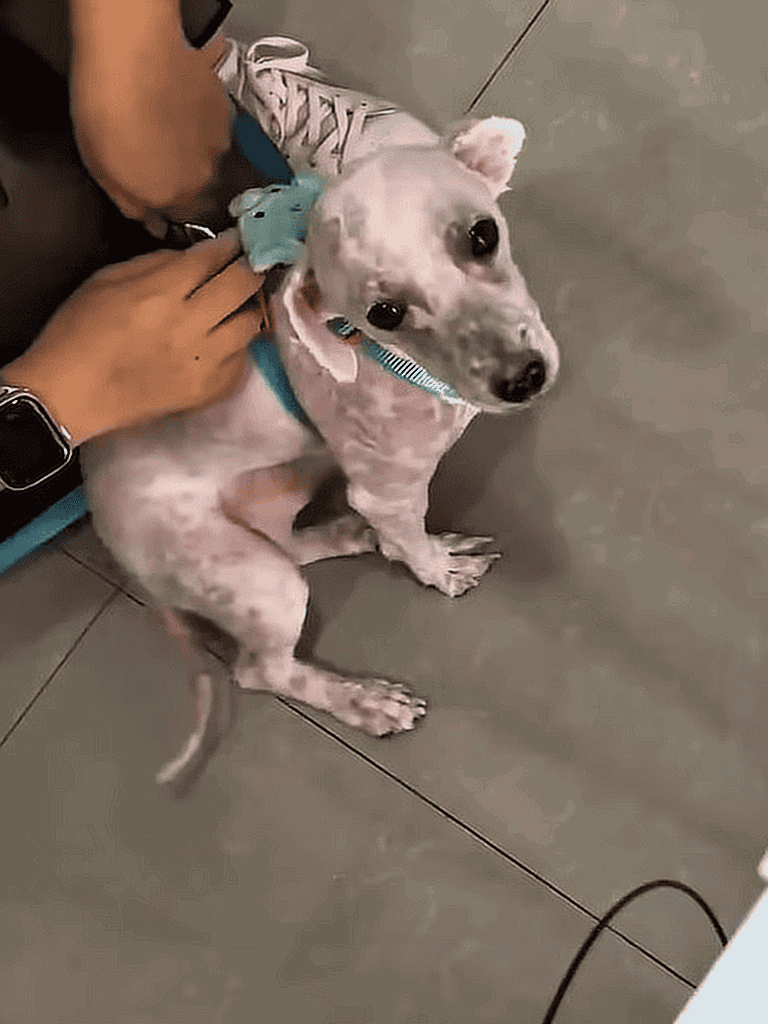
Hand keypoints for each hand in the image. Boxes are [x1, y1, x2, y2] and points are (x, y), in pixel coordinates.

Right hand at [2, 233, 270, 445]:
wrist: (73, 396)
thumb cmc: (81, 332)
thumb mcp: (107, 279)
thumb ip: (155, 263)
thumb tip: (195, 256)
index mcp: (159, 294)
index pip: (211, 258)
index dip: (231, 243)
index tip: (242, 238)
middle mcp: (189, 327)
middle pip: (241, 286)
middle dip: (252, 268)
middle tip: (254, 263)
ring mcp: (204, 362)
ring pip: (250, 325)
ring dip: (248, 309)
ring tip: (237, 305)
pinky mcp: (209, 391)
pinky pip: (241, 361)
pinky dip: (237, 347)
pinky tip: (222, 342)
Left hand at [69, 26, 231, 227]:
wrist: (133, 58)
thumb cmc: (107, 113)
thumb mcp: (103, 171)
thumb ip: (131, 203)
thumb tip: (150, 222)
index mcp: (172, 197)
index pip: (181, 217)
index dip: (168, 204)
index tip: (157, 191)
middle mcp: (203, 177)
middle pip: (198, 186)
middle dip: (182, 175)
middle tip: (158, 151)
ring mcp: (218, 143)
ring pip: (207, 154)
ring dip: (192, 145)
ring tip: (166, 121)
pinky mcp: (224, 110)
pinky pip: (213, 122)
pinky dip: (199, 116)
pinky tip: (178, 99)